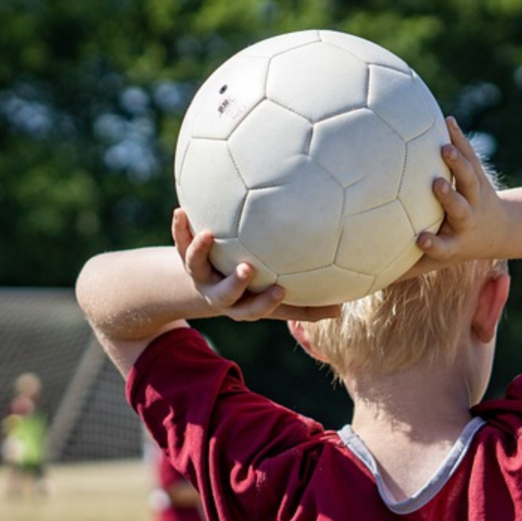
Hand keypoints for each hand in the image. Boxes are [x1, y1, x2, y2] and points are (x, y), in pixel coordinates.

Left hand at [171, 209, 339, 321]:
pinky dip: (180, 228)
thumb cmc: (251, 292)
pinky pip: (179, 242)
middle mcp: (219, 293)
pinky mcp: (184, 256)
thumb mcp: (275, 302)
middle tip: (247, 268)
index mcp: (241, 305)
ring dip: (199, 251)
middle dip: (235, 283)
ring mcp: (200, 275)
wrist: (207, 285)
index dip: (266, 301)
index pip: (254, 308)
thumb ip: (305, 306)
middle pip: (224, 295)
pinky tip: (182, 210)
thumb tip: (342, 309)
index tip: (281, 289)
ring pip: (195, 267)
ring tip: (208, 234)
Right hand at [406, 117, 507, 275]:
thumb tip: (362, 281)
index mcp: (454, 243)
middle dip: (450, 197)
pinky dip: (459, 138)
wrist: (496, 230)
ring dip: (457, 163)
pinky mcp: (478, 176)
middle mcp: (467, 220)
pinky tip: (446, 121)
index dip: (432, 242)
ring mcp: (475, 195)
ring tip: (444, 147)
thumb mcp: (432, 261)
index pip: (442, 245)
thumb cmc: (452, 246)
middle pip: (460, 209)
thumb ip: (404, 268)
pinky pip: (470, 155)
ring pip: (469, 179)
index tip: (419, 238)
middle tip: (437, 184)